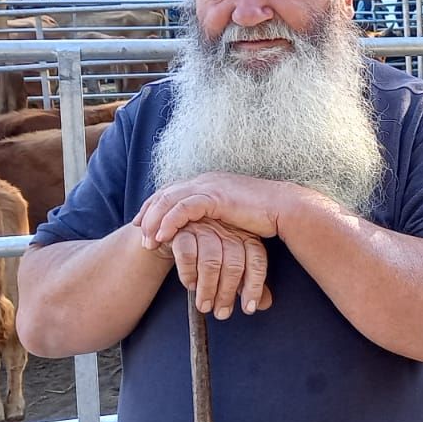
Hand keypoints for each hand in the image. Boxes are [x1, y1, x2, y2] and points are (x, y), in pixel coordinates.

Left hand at [134, 173, 317, 248]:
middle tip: (138, 233)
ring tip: (147, 241)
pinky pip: (182, 208)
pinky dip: (168, 222)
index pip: (172, 191)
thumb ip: (215, 219)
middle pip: (164, 193)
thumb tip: (205, 233)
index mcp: (208, 183)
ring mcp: (209, 186)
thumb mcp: (232, 217)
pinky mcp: (215, 196)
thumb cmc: (263, 217)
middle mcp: (205, 180)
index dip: (153, 207)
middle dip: (147, 213)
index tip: (142, 225)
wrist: (285, 210)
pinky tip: (161, 237)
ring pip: (168, 199)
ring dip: (153, 221)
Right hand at [145, 219, 272, 318]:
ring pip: (211, 262)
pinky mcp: (182, 231)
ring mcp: (205, 229)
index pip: (256, 260)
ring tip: (204, 305)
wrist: (178, 233)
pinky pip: (187, 255)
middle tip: (221, 312)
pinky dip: (188, 275)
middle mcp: (227, 231)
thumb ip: (248, 282)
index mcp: (246, 236)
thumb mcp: (231, 264)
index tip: (248, 308)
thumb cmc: (208, 250)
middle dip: (227, 293)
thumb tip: (264, 303)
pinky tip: (190, 285)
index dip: (254, 287)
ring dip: (207, 289)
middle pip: (233, 264)